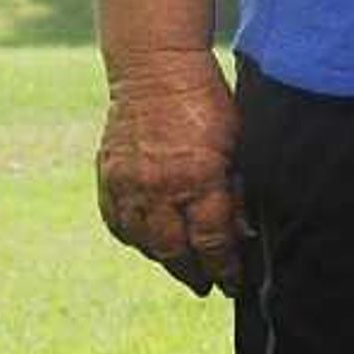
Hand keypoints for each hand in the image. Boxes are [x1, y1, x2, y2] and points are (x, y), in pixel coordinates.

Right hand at [96, 52, 248, 295]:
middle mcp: (159, 186)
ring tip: (182, 266)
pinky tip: (148, 241)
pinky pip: (117, 221)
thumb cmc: (209, 102)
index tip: (234, 283)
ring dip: (163, 259)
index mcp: (199, 178)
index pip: (212, 241)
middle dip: (193, 273)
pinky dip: (133, 237)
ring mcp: (128, 182)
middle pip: (174, 250)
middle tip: (208, 286)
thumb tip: (245, 232)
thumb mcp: (239, 144)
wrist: (155, 68)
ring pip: (143, 240)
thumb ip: (239, 189)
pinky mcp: (108, 174)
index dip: (224, 268)